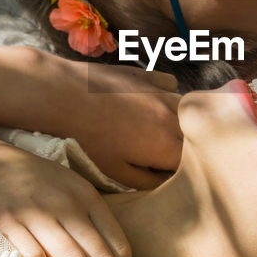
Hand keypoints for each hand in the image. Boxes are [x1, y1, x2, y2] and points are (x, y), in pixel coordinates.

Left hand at [43, 61, 182, 188]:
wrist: (60, 95)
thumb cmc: (86, 139)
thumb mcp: (115, 172)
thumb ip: (148, 181)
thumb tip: (166, 181)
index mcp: (168, 144)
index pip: (194, 163)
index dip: (182, 171)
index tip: (166, 174)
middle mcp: (172, 115)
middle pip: (195, 134)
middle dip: (185, 147)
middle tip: (160, 155)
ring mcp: (161, 91)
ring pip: (186, 108)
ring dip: (179, 122)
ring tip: (155, 131)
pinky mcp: (146, 75)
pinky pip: (169, 85)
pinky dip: (166, 95)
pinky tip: (148, 104)